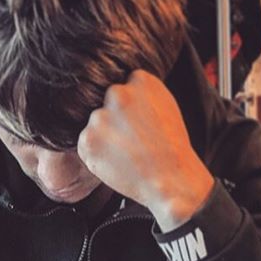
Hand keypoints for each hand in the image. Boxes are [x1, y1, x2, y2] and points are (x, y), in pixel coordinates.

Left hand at [77, 70, 213, 231]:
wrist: (172, 180)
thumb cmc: (173, 150)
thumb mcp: (167, 108)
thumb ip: (144, 96)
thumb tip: (128, 93)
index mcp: (141, 81)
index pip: (126, 87)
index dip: (131, 108)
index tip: (138, 122)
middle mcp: (118, 93)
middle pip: (108, 103)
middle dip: (116, 120)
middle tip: (133, 140)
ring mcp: (101, 116)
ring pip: (97, 124)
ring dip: (106, 137)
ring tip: (127, 153)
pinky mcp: (88, 139)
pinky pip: (87, 144)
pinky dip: (97, 154)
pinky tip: (118, 161)